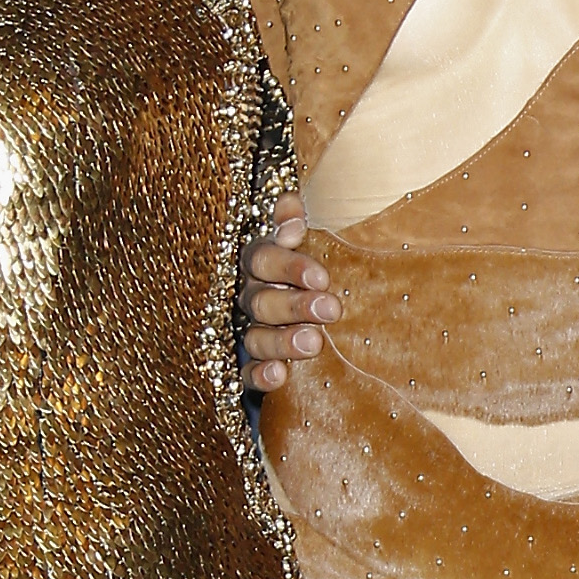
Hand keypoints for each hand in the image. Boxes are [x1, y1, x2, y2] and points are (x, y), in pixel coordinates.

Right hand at [244, 203, 337, 397]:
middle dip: (296, 305)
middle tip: (332, 310)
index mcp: (261, 264)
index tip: (321, 277)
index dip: (289, 267)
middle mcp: (251, 296)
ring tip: (313, 344)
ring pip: (255, 337)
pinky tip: (279, 376)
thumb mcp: (305, 241)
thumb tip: (290, 203)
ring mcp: (249, 331)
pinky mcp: (252, 364)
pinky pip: (246, 372)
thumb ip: (293, 223)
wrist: (310, 308)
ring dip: (282, 341)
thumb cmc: (310, 270)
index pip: (264, 259)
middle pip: (261, 300)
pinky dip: (260, 375)